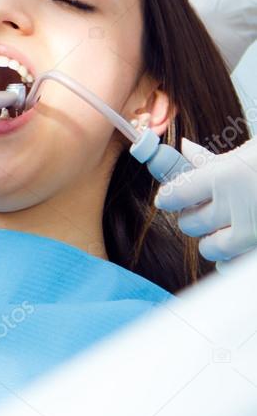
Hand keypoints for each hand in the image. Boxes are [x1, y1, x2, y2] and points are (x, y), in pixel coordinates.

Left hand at [154, 136, 256, 266]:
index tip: (166, 199)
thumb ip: (213, 160)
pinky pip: (230, 265)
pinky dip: (227, 261)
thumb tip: (185, 150)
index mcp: (223, 177)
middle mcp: (234, 206)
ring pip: (209, 247)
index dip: (168, 198)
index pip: (178, 193)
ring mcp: (251, 232)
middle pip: (190, 223)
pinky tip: (232, 248)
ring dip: (208, 241)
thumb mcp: (247, 153)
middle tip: (197, 210)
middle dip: (190, 218)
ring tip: (219, 228)